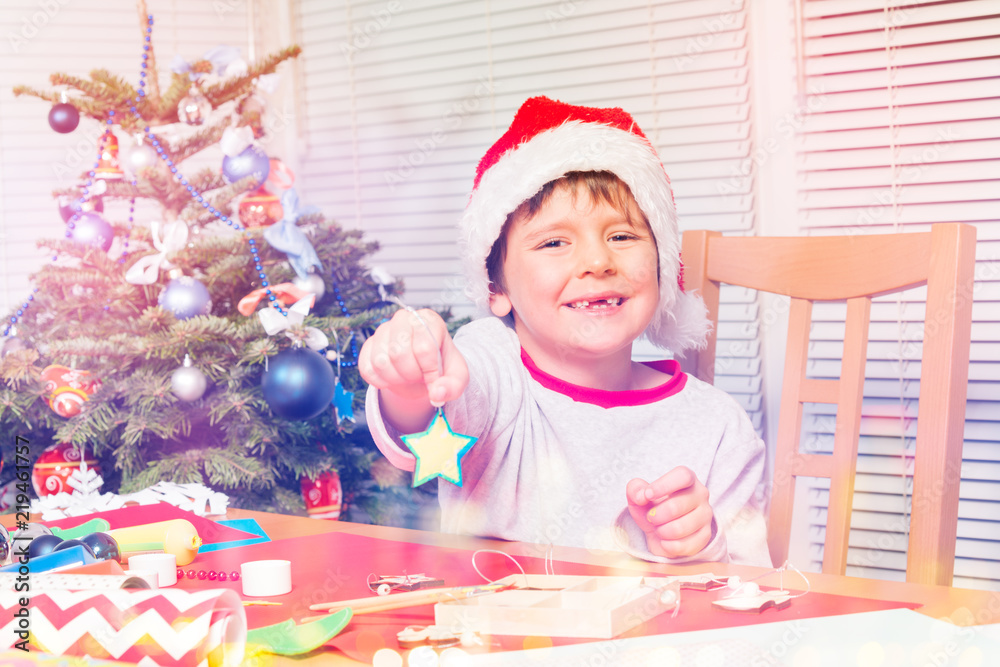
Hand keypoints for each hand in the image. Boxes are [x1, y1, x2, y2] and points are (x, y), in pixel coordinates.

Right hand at [359, 309, 468, 428]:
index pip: (425, 347)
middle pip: (399, 353)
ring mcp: (383, 330)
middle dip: (411, 375)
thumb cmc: (441, 368)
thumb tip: (436, 394)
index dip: (429, 371)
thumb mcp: (456, 377)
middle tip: (419, 377)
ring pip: (380, 362)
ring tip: (407, 377)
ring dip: (395, 379)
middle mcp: (404, 319)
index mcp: (429, 320)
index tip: (434, 381)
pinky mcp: (368, 345)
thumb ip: (452, 387)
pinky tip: (393, 379)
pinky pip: (366, 369)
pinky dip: (380, 382)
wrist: (421, 369)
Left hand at [626, 466, 713, 558]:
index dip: (663, 486)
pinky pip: (683, 546)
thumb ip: (635, 489)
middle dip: (655, 516)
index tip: (647, 495)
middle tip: (650, 517)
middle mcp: (701, 494)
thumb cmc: (652, 507)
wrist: (660, 531)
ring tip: (658, 529)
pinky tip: (665, 541)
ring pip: (680, 528)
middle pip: (677, 506)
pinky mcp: (705, 536)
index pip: (683, 476)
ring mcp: (705, 515)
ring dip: (661, 531)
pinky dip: (667, 546)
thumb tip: (641, 496)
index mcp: (687, 479)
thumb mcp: (639, 496)